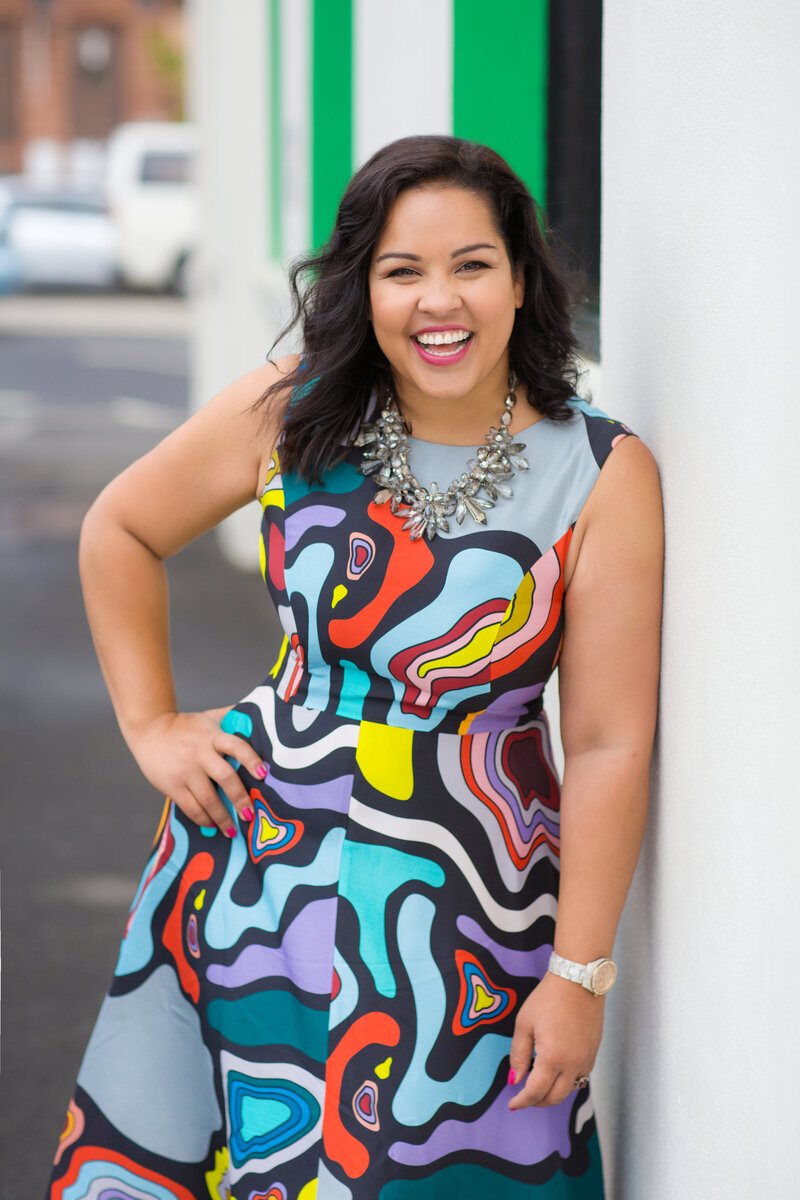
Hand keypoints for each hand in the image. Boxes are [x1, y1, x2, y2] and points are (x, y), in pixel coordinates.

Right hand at [126, 707, 267, 835]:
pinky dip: (203, 818)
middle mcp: (200, 753)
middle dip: (240, 799)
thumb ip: (232, 716)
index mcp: (212, 736)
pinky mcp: (172, 785)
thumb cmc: (186, 726)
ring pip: (208, 798)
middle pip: (225, 777)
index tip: (264, 775)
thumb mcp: (209, 717)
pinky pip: (190, 807)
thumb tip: (259, 715)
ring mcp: (185, 771)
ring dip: (222, 817)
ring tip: (232, 830)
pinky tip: (212, 824)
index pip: (237, 746)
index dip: (252, 760)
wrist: (149, 730)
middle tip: (250, 815)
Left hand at [507, 971, 603, 1108]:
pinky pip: (580, 1076)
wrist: (579, 979)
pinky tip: (556, 1071)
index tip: (512, 1104)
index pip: (535, 1092)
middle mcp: (573, 1064)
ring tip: (538, 1085)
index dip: (522, 1101)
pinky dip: (566, 1081)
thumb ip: (519, 1054)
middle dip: (537, 1102)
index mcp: (553, 1058)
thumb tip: (514, 1079)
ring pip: (569, 1089)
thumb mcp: (524, 1023)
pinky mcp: (594, 1052)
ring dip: (553, 1093)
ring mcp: (587, 1059)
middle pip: (555, 1098)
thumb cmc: (548, 998)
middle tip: (523, 1097)